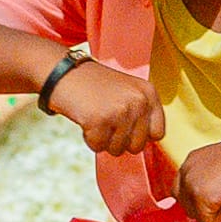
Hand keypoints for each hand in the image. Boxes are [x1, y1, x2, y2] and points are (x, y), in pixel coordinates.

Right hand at [41, 60, 160, 160]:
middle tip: (105, 119)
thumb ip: (140, 114)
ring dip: (103, 138)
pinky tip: (85, 119)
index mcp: (148, 93)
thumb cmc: (94, 85)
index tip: (125, 126)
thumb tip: (144, 144)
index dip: (139, 135)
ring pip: (117, 149)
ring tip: (95, 116)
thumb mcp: (127, 91)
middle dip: (119, 140)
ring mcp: (120, 111)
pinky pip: (98, 146)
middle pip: (137, 146)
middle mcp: (138, 101)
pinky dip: (89, 138)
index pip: (157, 133)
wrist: (63, 72)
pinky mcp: (100, 121)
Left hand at [176, 135, 220, 218]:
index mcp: (191, 160)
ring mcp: (191, 184)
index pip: (179, 188)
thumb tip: (206, 195)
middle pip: (183, 203)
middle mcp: (186, 171)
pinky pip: (206, 220)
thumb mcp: (219, 163)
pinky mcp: (201, 196)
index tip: (210, 200)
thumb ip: (206, 178)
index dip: (194, 199)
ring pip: (194, 214)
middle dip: (202, 207)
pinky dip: (220, 215)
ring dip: (212, 211)